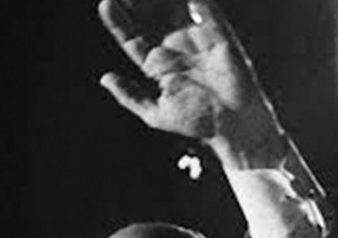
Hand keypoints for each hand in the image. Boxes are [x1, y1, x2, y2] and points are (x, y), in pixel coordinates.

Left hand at [97, 0, 282, 164]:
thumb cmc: (197, 122)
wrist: (232, 125)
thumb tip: (105, 78)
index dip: (118, 21)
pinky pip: (205, 8)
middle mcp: (175, 47)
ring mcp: (196, 38)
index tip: (106, 4)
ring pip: (173, 7)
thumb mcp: (155, 113)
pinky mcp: (218, 34)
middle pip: (150, 16)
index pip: (132, 37)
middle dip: (137, 3)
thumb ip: (130, 95)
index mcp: (157, 64)